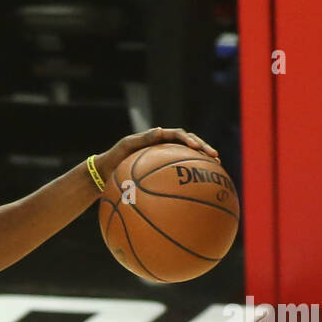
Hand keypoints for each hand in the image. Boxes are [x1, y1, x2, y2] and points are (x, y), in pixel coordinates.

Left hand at [94, 126, 219, 186]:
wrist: (105, 173)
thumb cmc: (114, 158)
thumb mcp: (126, 146)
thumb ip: (142, 138)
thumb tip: (160, 130)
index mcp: (158, 138)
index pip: (180, 135)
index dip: (191, 140)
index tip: (197, 148)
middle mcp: (165, 147)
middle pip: (190, 146)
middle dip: (204, 150)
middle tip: (215, 157)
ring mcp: (165, 160)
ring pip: (188, 160)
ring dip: (202, 164)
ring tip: (216, 171)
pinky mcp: (163, 174)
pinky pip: (178, 176)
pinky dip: (189, 181)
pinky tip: (198, 192)